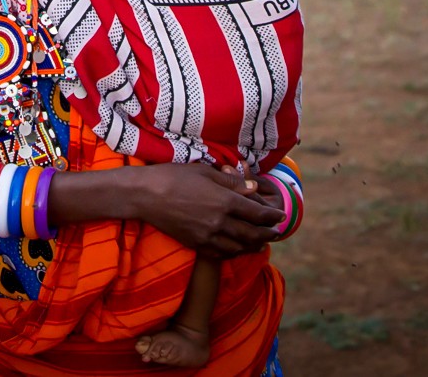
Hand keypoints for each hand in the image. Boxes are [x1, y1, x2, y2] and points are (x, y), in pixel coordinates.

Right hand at [123, 163, 285, 256]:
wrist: (145, 196)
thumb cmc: (174, 177)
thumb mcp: (206, 172)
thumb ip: (232, 183)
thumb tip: (253, 188)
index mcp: (224, 201)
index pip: (257, 213)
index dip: (272, 216)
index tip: (281, 215)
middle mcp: (219, 222)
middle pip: (252, 233)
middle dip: (267, 233)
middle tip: (277, 232)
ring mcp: (207, 236)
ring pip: (238, 247)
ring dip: (254, 245)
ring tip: (262, 242)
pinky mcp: (196, 244)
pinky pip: (221, 254)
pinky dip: (234, 253)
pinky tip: (238, 249)